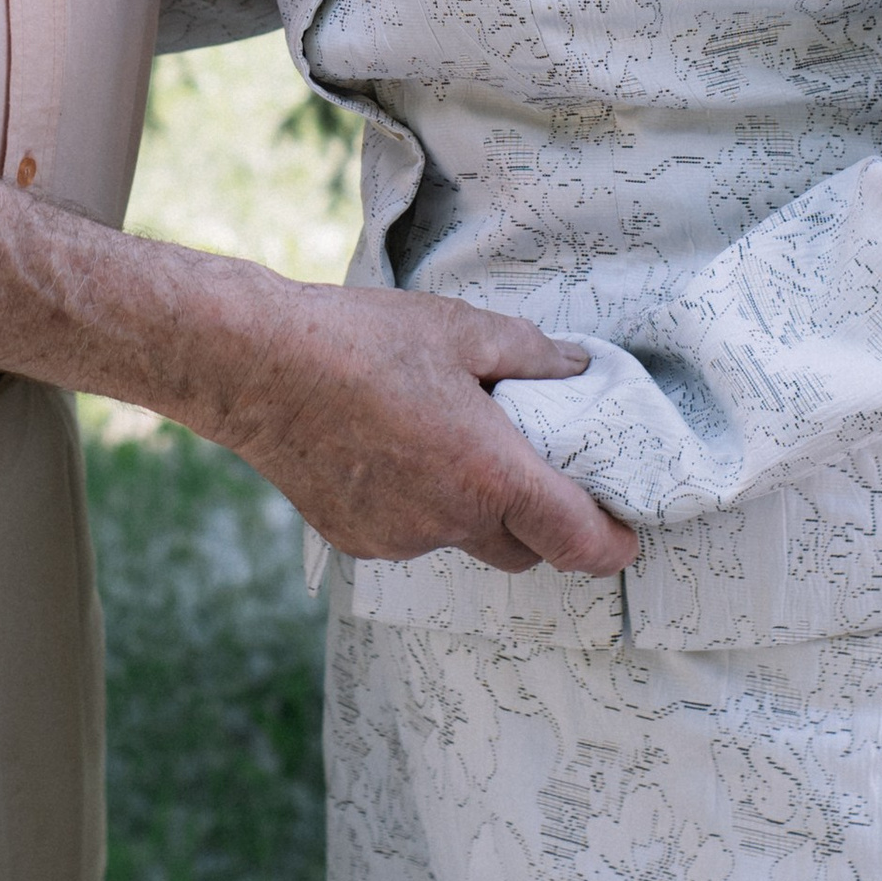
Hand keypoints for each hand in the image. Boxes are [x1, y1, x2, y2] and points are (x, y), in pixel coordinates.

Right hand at [207, 284, 639, 577]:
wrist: (254, 367)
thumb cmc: (359, 341)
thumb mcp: (461, 329)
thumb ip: (532, 355)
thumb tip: (579, 368)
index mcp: (488, 474)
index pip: (578, 542)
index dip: (613, 543)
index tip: (627, 532)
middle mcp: (449, 522)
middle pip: (524, 550)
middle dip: (541, 522)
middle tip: (534, 465)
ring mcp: (399, 540)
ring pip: (463, 538)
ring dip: (472, 507)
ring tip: (443, 439)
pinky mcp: (357, 542)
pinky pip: (412, 534)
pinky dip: (419, 505)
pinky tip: (390, 451)